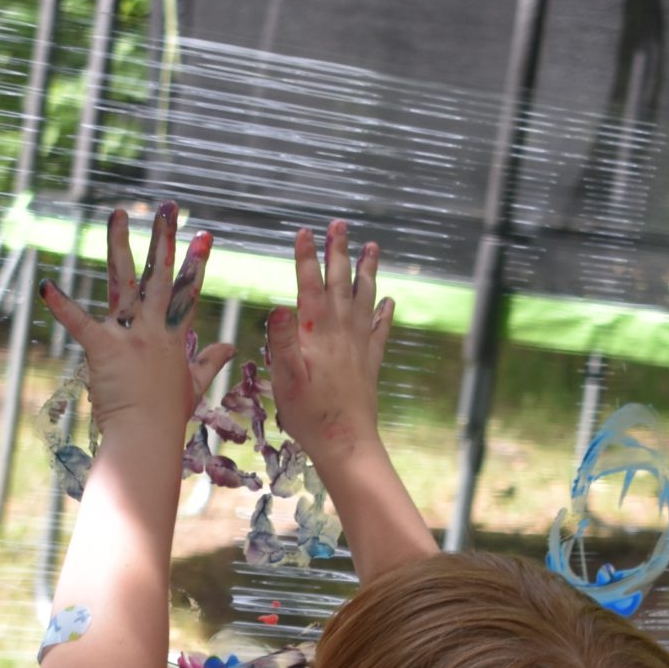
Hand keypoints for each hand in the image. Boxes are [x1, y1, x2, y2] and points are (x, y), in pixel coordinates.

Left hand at [42, 204, 234, 439]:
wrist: (146, 437)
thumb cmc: (167, 417)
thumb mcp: (194, 386)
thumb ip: (210, 362)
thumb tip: (231, 347)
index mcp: (172, 337)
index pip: (186, 292)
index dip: (196, 262)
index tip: (204, 234)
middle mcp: (152, 329)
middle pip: (160, 275)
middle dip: (164, 238)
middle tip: (168, 206)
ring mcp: (128, 336)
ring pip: (124, 281)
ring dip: (119, 245)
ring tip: (118, 214)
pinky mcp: (102, 348)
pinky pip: (78, 322)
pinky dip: (61, 305)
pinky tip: (45, 285)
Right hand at [265, 221, 393, 473]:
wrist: (346, 442)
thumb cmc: (309, 415)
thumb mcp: (285, 379)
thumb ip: (281, 341)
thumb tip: (278, 306)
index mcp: (316, 333)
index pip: (310, 285)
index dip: (306, 258)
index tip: (304, 232)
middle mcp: (341, 332)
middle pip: (341, 283)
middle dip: (339, 252)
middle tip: (340, 224)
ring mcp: (359, 345)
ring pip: (365, 299)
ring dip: (367, 271)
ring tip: (372, 247)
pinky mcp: (370, 362)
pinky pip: (380, 331)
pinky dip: (385, 313)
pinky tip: (390, 301)